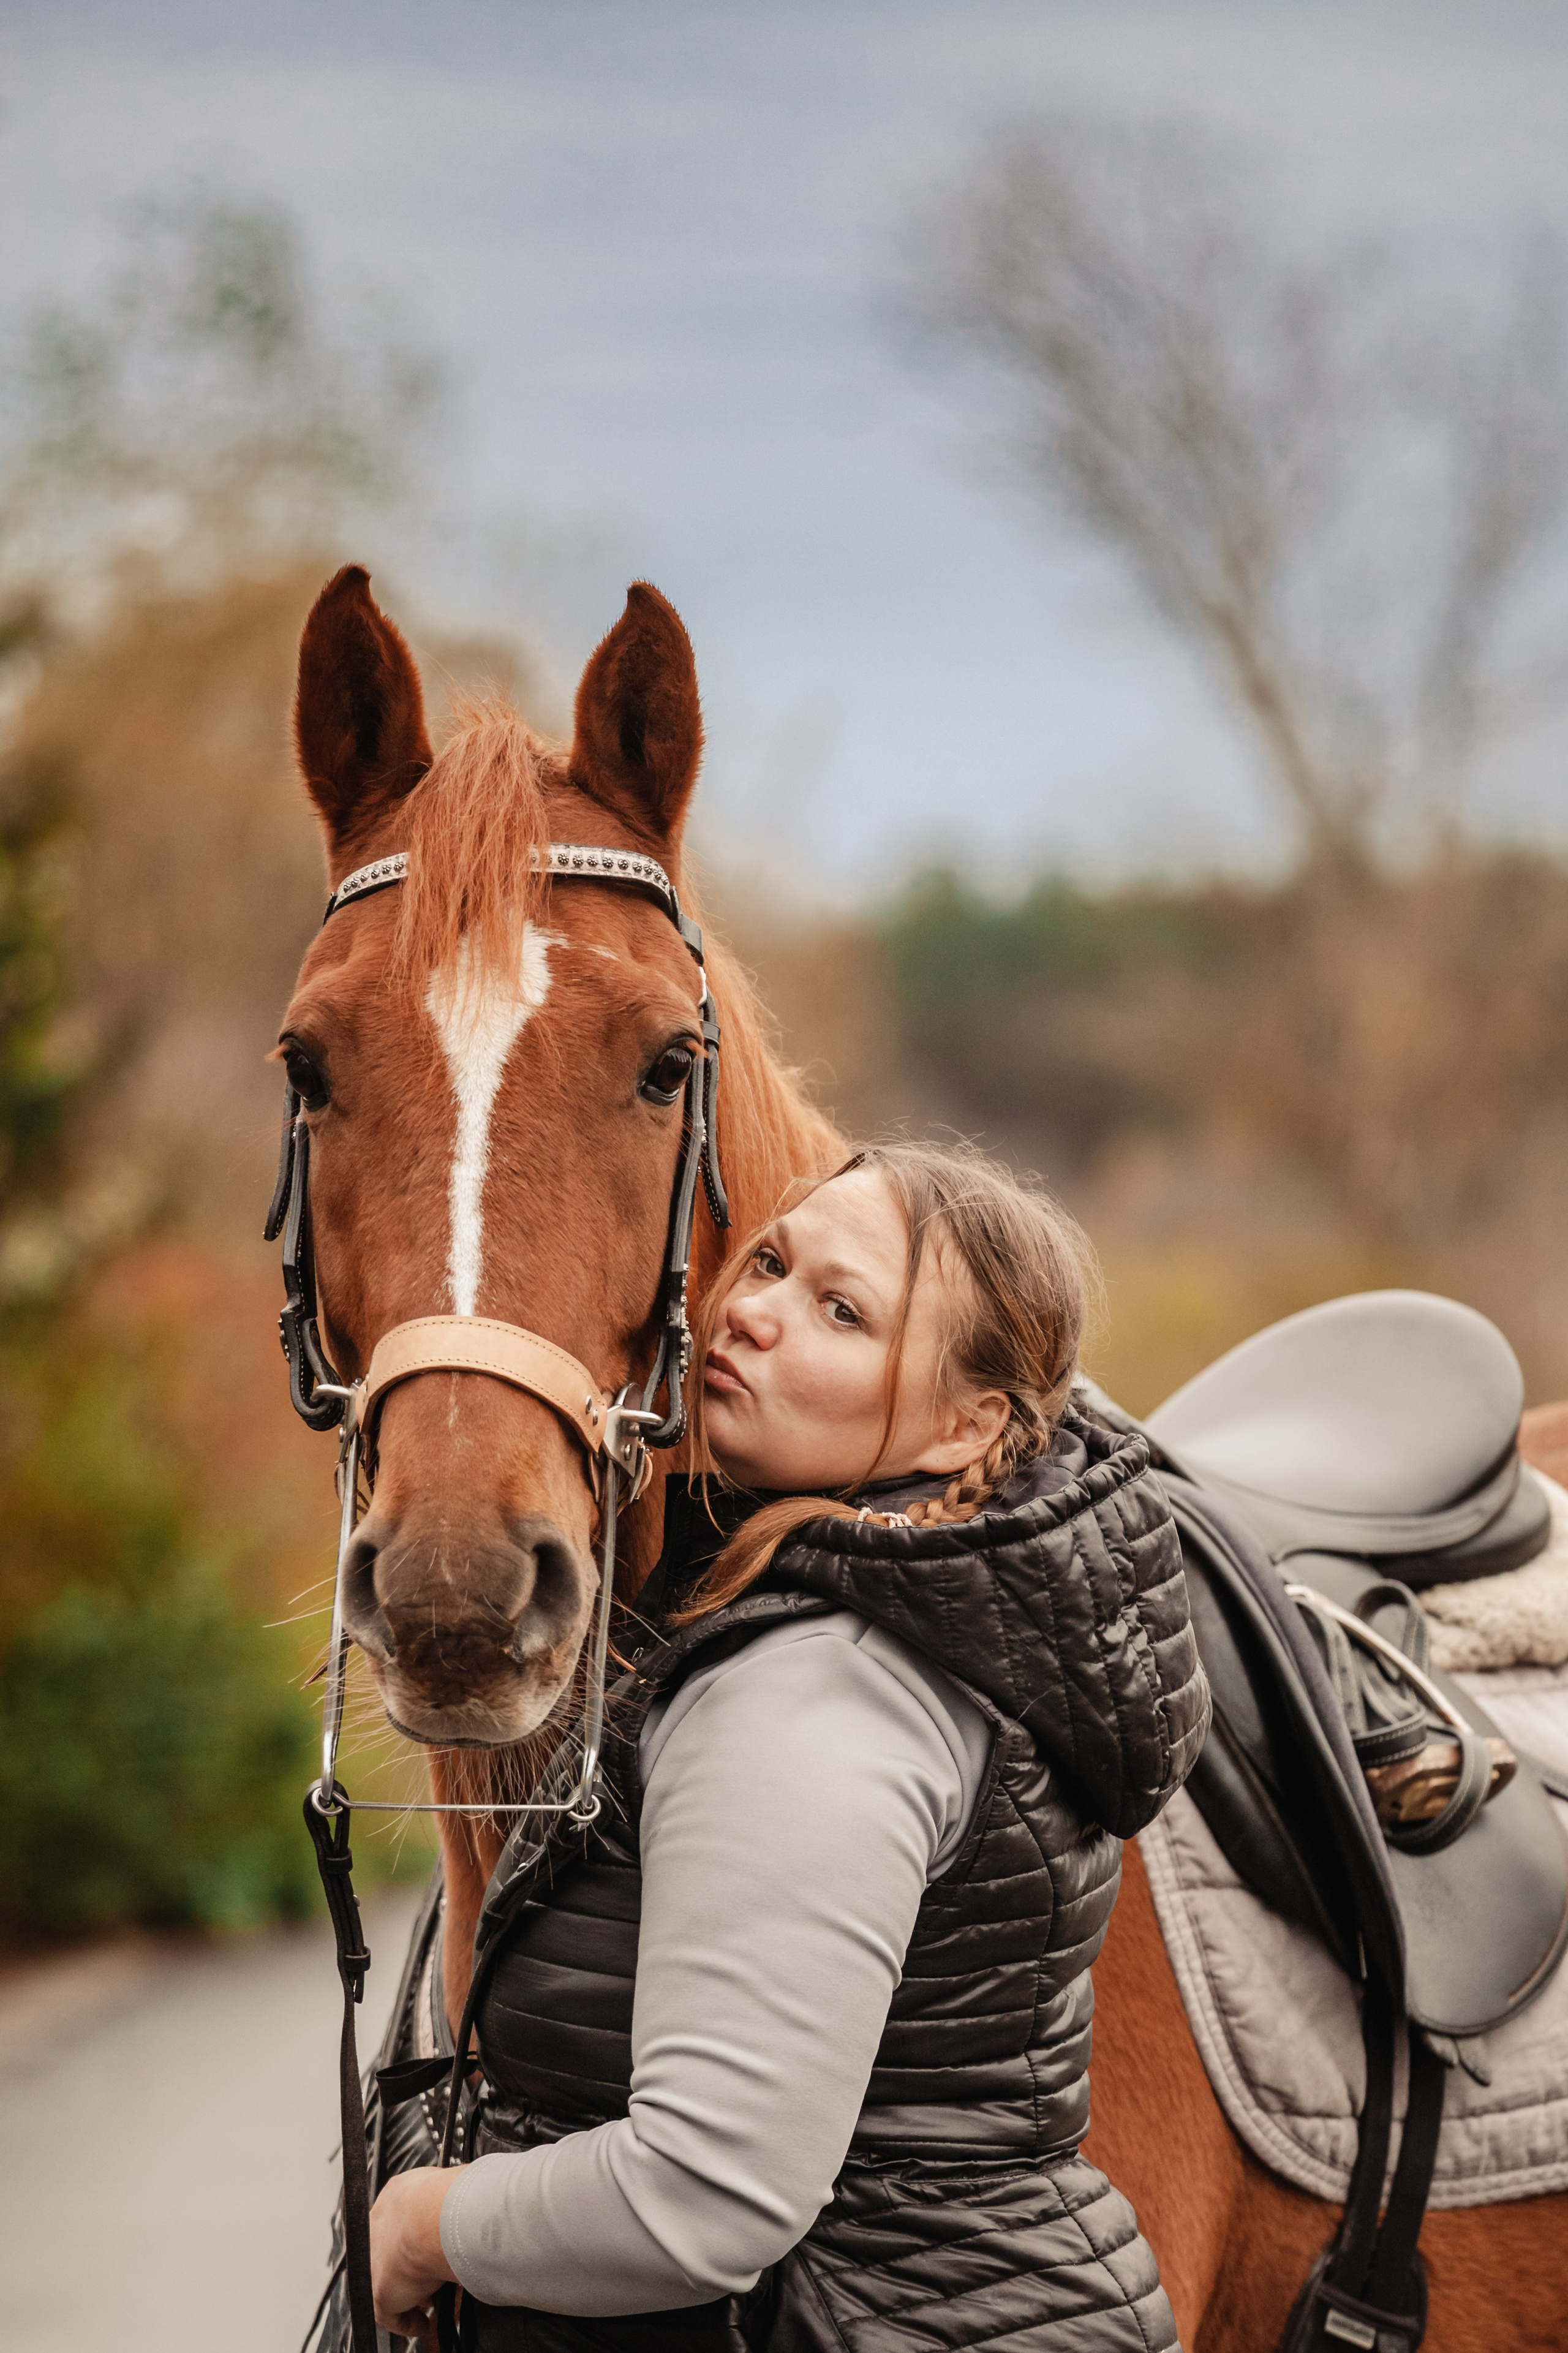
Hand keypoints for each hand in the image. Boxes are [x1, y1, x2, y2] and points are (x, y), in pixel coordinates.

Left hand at [370, 2165, 462, 2345]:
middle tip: (433, 2280)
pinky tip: (423, 2322)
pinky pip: (390, 2314)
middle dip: (412, 2268)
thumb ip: (453, 2204)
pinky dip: (408, 2322)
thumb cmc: (452, 2197)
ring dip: (412, 2294)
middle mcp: (379, 2225)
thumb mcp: (453, 2192)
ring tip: (431, 2302)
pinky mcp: (379, 2291)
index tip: (432, 2251)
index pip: (404, 2222)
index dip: (419, 2241)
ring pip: (392, 2282)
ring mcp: (374, 2260)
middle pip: (394, 2253)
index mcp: (397, 2195)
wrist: (434, 2218)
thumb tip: (474, 2207)